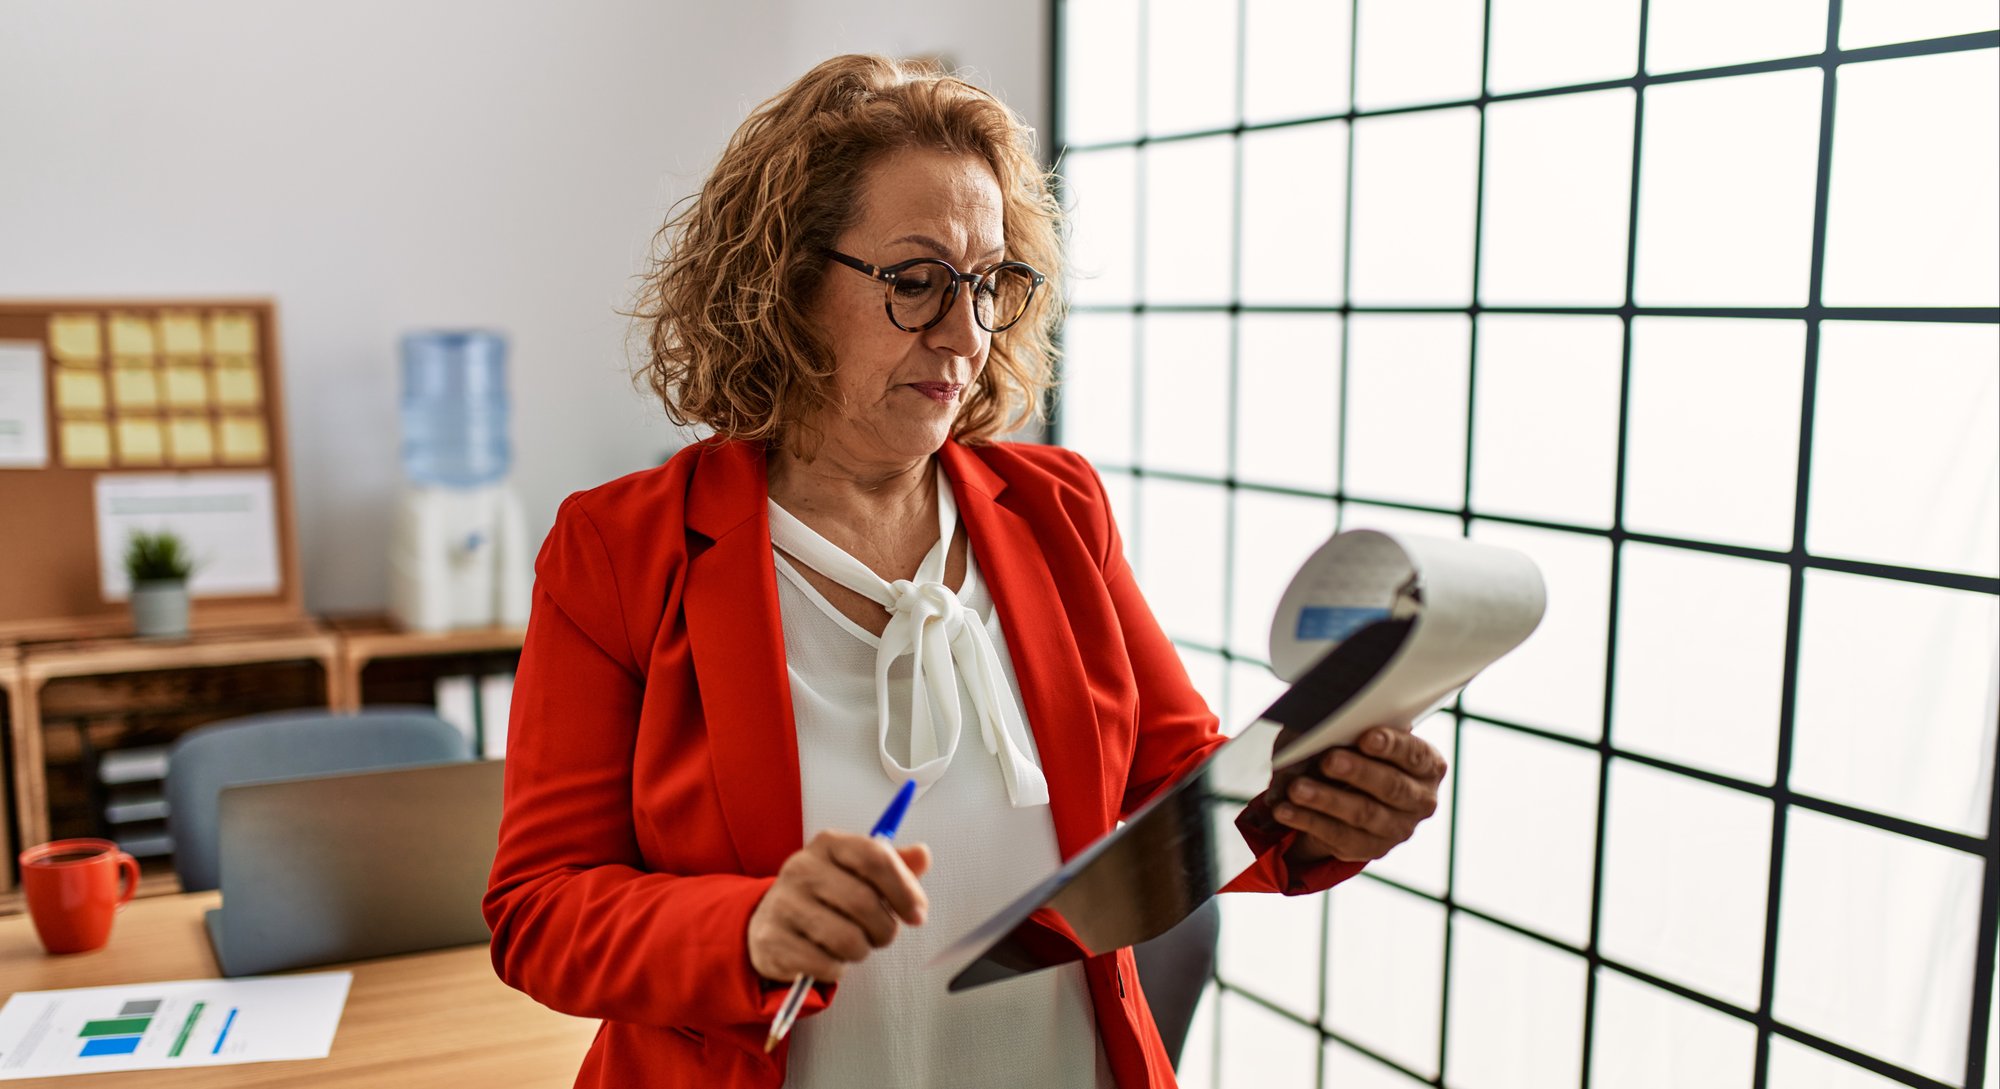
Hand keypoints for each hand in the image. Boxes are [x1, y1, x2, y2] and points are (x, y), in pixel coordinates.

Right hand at [747, 831, 931, 982]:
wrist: (773, 920)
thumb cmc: (826, 896)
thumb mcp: (858, 872)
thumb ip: (894, 865)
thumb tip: (923, 855)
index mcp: (829, 844)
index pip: (875, 857)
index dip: (904, 889)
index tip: (917, 913)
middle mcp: (802, 868)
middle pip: (864, 902)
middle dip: (885, 928)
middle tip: (882, 934)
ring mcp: (783, 903)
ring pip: (847, 938)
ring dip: (861, 950)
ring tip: (853, 945)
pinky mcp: (772, 939)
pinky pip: (825, 964)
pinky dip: (836, 968)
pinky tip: (828, 956)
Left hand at [1275, 726, 1445, 864]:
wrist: (1354, 794)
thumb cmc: (1361, 753)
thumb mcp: (1362, 737)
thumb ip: (1354, 731)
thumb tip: (1323, 726)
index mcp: (1428, 767)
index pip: (1415, 755)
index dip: (1392, 746)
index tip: (1365, 737)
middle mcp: (1420, 800)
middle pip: (1391, 787)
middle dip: (1358, 772)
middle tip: (1328, 761)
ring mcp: (1398, 829)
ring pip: (1363, 814)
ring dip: (1327, 800)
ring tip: (1296, 789)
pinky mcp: (1370, 849)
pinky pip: (1339, 836)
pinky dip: (1309, 821)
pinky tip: (1286, 810)